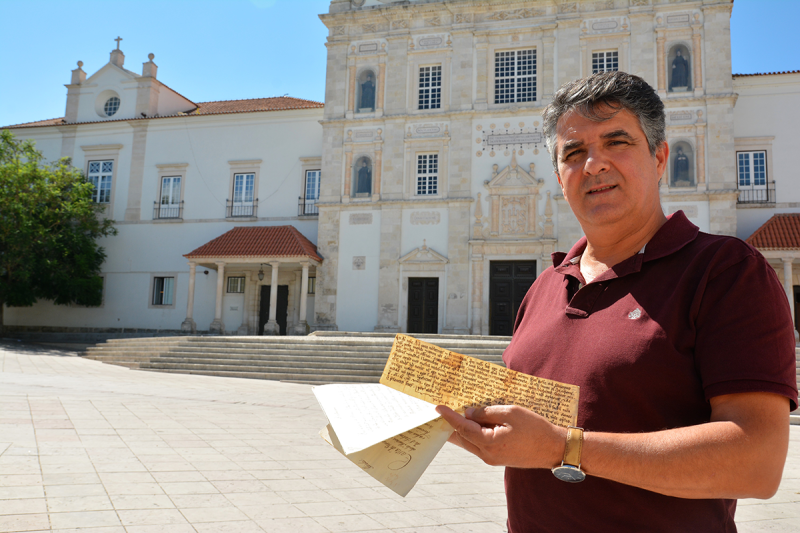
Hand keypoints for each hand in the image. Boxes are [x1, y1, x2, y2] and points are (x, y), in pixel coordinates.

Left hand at [435, 404, 565, 468]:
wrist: (554, 449)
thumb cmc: (535, 429)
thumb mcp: (510, 412)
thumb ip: (487, 412)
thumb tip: (469, 413)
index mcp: (489, 443)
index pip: (462, 427)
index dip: (449, 416)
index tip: (438, 407)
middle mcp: (487, 455)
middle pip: (462, 438)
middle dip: (451, 425)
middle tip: (441, 412)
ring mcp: (493, 459)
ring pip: (470, 443)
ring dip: (463, 430)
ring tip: (455, 415)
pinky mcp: (499, 458)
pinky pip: (480, 445)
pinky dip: (474, 434)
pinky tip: (474, 424)